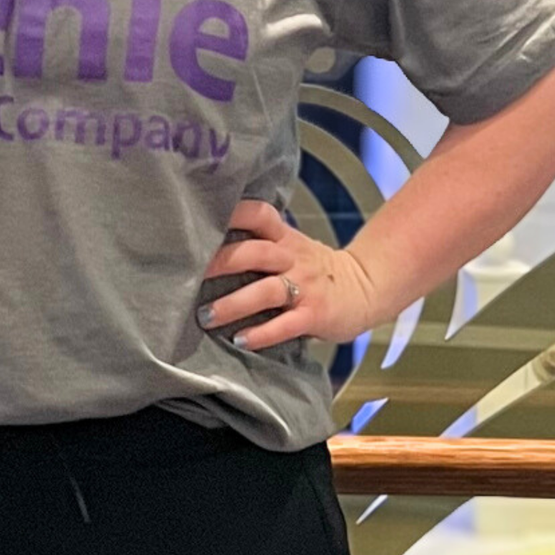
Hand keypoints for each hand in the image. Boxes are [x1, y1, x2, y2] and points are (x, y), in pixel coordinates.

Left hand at [198, 201, 377, 351]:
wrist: (364, 288)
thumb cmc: (314, 269)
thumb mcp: (291, 248)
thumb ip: (260, 244)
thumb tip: (206, 249)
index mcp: (284, 238)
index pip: (259, 215)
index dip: (232, 213)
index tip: (201, 219)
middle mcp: (293, 258)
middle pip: (256, 253)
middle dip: (222, 263)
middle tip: (189, 276)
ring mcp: (305, 287)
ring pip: (266, 291)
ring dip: (234, 304)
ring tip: (206, 316)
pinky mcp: (315, 315)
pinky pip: (286, 325)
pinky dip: (262, 333)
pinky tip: (241, 340)